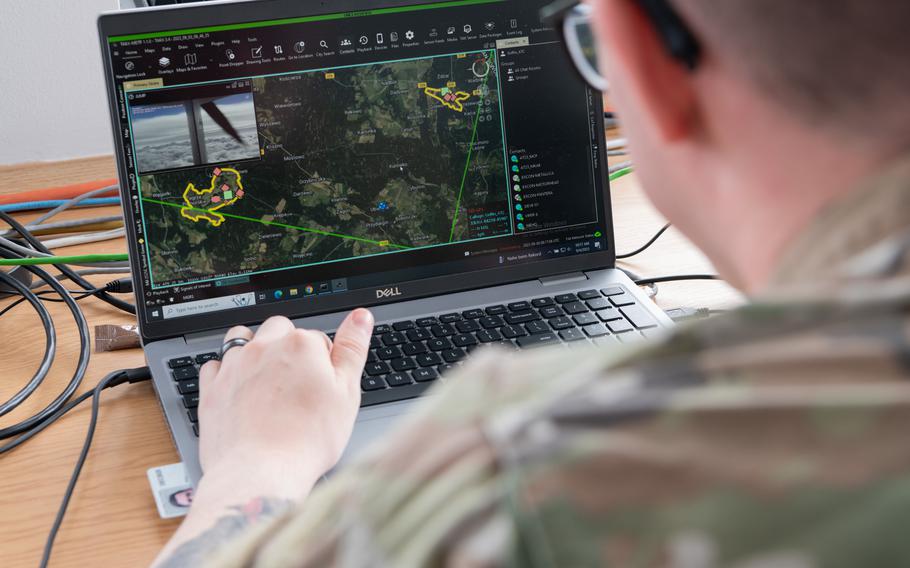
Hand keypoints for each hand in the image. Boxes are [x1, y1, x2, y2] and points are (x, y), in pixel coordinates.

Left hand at [196, 309, 373, 499]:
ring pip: (243, 338)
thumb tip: (360, 317)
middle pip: (280, 330)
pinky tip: (239, 390)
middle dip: (288, 347)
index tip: (323, 385)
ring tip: (267, 380)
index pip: (317, 338)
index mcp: (301, 345)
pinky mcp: (212, 389)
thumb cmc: (307, 439)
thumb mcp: (347, 393)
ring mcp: (234, 366)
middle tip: (297, 384)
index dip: (324, 361)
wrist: (260, 474)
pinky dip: (226, 371)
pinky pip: (215, 365)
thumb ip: (353, 349)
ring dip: (254, 350)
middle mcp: (264, 347)